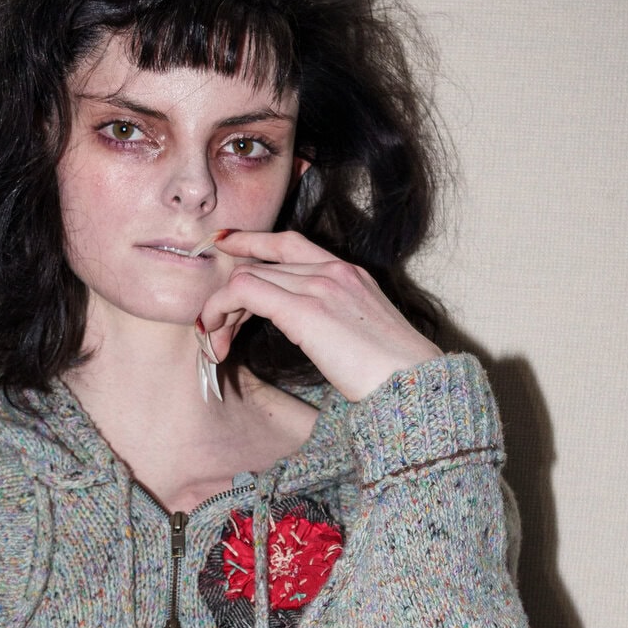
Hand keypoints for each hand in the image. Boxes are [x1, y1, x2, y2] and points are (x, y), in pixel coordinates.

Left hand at [198, 228, 442, 401]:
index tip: (226, 243)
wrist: (415, 384)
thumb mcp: (364, 340)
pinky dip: (220, 310)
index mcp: (350, 274)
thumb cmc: (396, 377)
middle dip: (229, 294)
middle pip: (262, 262)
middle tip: (212, 327)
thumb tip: (319, 342)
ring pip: (247, 277)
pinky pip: (245, 292)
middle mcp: (333, 270)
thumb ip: (336, 327)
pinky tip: (215, 335)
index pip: (290, 245)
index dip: (253, 242)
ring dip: (220, 309)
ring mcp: (320, 285)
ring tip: (214, 342)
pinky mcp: (305, 309)